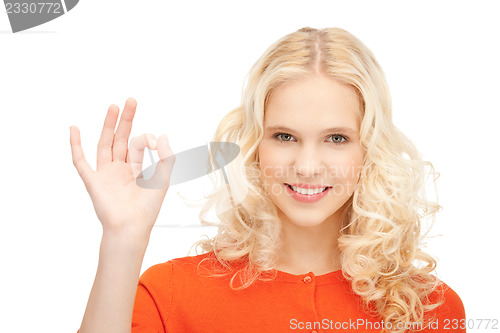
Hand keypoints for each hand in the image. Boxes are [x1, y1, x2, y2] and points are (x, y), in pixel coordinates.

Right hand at [70, 98, 174, 236]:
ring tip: (113, 106)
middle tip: (131, 101)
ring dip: (108, 125)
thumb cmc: (147, 208)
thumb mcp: (163, 179)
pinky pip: (81, 161)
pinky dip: (76, 145)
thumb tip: (162, 135)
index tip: (155, 142)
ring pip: (105, 144)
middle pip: (120, 139)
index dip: (147, 139)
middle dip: (126, 120)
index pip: (139, 145)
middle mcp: (120, 169)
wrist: (131, 226)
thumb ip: (167, 157)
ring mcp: (105, 174)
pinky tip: (74, 129)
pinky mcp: (92, 180)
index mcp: (136, 170)